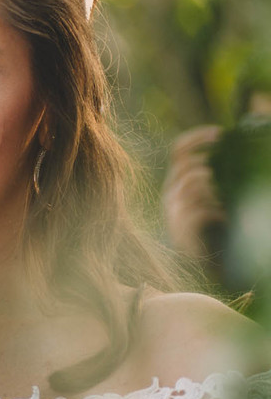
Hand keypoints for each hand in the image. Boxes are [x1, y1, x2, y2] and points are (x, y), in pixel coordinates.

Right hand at [163, 125, 225, 260]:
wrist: (204, 265)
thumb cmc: (213, 230)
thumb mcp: (211, 198)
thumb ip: (211, 180)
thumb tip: (226, 153)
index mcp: (177, 183)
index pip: (179, 150)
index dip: (198, 137)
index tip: (221, 133)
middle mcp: (171, 193)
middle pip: (186, 163)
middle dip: (208, 157)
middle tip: (228, 159)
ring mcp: (174, 210)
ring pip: (195, 182)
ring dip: (214, 188)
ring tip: (223, 202)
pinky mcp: (182, 227)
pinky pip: (201, 209)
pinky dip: (216, 211)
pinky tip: (223, 218)